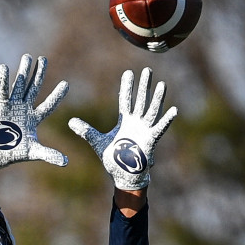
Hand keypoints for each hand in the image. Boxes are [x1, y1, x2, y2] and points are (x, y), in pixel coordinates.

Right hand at [0, 54, 69, 171]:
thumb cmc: (14, 153)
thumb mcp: (34, 152)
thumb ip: (49, 154)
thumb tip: (66, 162)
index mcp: (34, 118)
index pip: (49, 105)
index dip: (57, 95)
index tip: (66, 84)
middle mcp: (24, 109)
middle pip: (34, 88)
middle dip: (39, 74)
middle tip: (44, 59)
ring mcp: (13, 106)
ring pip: (19, 85)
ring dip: (23, 71)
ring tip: (27, 56)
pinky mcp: (0, 106)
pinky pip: (2, 91)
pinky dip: (3, 80)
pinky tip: (4, 67)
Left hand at [69, 67, 176, 190]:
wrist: (123, 174)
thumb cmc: (113, 159)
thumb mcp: (97, 142)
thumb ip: (85, 131)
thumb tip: (70, 121)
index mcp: (124, 121)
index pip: (126, 99)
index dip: (127, 86)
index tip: (128, 72)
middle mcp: (136, 123)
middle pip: (141, 100)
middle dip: (144, 86)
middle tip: (148, 70)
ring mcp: (145, 130)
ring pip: (152, 110)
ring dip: (157, 98)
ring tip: (162, 84)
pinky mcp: (151, 140)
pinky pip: (160, 128)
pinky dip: (167, 120)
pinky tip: (174, 110)